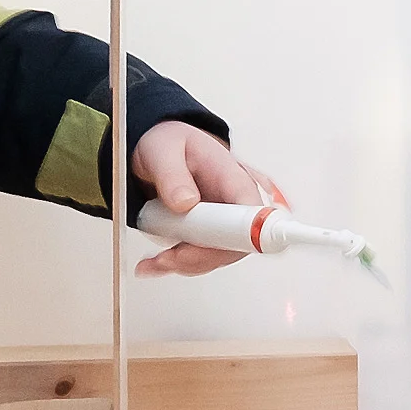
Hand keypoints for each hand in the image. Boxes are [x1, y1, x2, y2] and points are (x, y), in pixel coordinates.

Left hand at [130, 119, 286, 276]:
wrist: (159, 154)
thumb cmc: (169, 145)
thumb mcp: (163, 150)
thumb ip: (172, 174)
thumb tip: (185, 202)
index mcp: (234, 177)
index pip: (254, 212)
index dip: (248, 233)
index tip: (227, 247)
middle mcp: (236, 203)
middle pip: (238, 243)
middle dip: (202, 256)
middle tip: (169, 256)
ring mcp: (225, 222)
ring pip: (217, 256)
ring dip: (184, 263)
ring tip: (155, 260)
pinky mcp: (210, 235)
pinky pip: (201, 258)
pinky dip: (177, 264)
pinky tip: (155, 263)